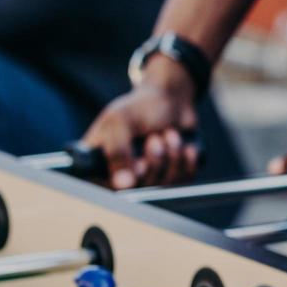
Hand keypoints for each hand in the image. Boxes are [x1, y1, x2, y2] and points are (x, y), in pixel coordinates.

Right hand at [81, 59, 198, 189]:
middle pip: (138, 188)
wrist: (171, 97)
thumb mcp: (120, 122)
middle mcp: (121, 175)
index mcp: (100, 162)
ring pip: (163, 184)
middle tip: (154, 139)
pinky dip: (187, 160)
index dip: (122, 182)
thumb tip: (123, 185)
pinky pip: (182, 179)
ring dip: (172, 155)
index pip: (103, 188)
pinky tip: (184, 144)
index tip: (137, 162)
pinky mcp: (172, 175)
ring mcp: (148, 177)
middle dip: (153, 161)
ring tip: (169, 134)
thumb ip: (117, 152)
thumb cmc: (140, 106)